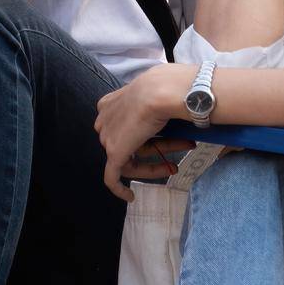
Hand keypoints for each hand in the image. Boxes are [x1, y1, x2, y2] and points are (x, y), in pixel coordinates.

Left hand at [94, 64, 198, 202]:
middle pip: (130, 142)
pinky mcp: (113, 153)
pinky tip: (130, 197)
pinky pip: (112, 177)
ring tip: (174, 167)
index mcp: (111, 103)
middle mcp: (105, 119)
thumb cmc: (165, 87)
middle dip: (157, 149)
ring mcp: (108, 137)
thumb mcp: (158, 92)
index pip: (127, 126)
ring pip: (130, 159)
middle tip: (178, 153)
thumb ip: (155, 104)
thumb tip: (175, 106)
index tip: (169, 139)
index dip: (149, 135)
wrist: (161, 91)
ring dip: (154, 165)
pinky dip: (119, 189)